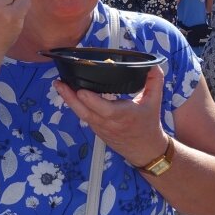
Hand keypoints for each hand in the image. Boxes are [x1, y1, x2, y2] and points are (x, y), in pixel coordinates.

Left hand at [53, 66, 168, 166]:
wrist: (145, 150)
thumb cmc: (148, 124)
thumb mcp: (155, 102)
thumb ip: (155, 81)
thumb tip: (154, 64)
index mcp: (123, 115)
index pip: (104, 109)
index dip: (91, 100)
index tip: (80, 89)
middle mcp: (108, 123)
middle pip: (85, 111)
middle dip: (70, 97)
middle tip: (59, 83)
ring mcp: (100, 127)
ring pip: (81, 114)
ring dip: (69, 100)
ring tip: (59, 85)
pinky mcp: (95, 129)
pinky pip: (83, 116)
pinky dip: (75, 105)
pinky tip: (68, 93)